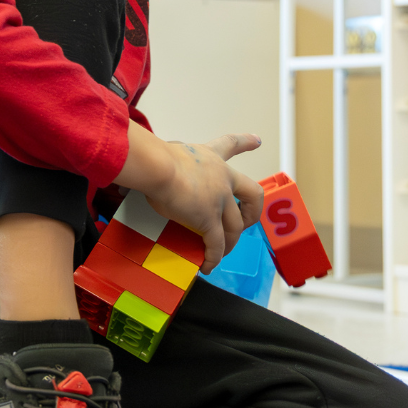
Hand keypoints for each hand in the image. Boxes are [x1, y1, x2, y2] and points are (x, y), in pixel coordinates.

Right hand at [118, 127, 263, 272]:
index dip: (246, 142)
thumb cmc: (156, 156)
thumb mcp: (169, 152)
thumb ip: (170, 160)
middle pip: (253, 193)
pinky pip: (217, 243)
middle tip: (247, 221)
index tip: (258, 141)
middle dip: (253, 211)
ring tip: (221, 252)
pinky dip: (214, 257)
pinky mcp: (210, 220)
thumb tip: (150, 167)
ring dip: (230, 242)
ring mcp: (220, 200)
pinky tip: (208, 266)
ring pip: (235, 226)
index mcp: (210, 156)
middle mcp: (222, 178)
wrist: (158, 167)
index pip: (230, 145)